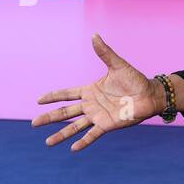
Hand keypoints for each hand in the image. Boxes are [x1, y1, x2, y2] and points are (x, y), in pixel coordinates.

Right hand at [31, 34, 161, 151]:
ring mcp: (98, 116)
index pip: (66, 94)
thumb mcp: (117, 65)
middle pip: (65, 112)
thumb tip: (94, 35)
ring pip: (75, 126)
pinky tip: (72, 148)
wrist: (150, 94)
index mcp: (90, 91)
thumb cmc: (134, 79)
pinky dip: (83, 141)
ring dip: (61, 134)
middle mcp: (91, 105)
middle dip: (49, 118)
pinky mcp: (107, 125)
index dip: (52, 96)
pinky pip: (93, 134)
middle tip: (34, 123)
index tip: (38, 100)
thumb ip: (104, 52)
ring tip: (48, 142)